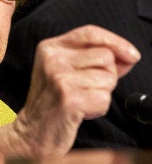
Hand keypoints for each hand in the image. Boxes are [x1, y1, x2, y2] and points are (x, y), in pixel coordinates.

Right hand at [0, 25, 139, 155]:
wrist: (32, 130)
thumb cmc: (53, 101)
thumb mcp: (65, 71)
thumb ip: (94, 59)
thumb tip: (128, 55)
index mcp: (49, 48)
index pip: (90, 32)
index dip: (115, 41)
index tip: (132, 55)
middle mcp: (52, 59)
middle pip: (105, 56)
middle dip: (106, 75)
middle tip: (85, 88)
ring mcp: (59, 77)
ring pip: (108, 78)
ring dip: (102, 93)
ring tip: (81, 99)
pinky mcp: (69, 98)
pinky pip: (104, 99)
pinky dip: (98, 109)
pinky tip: (80, 111)